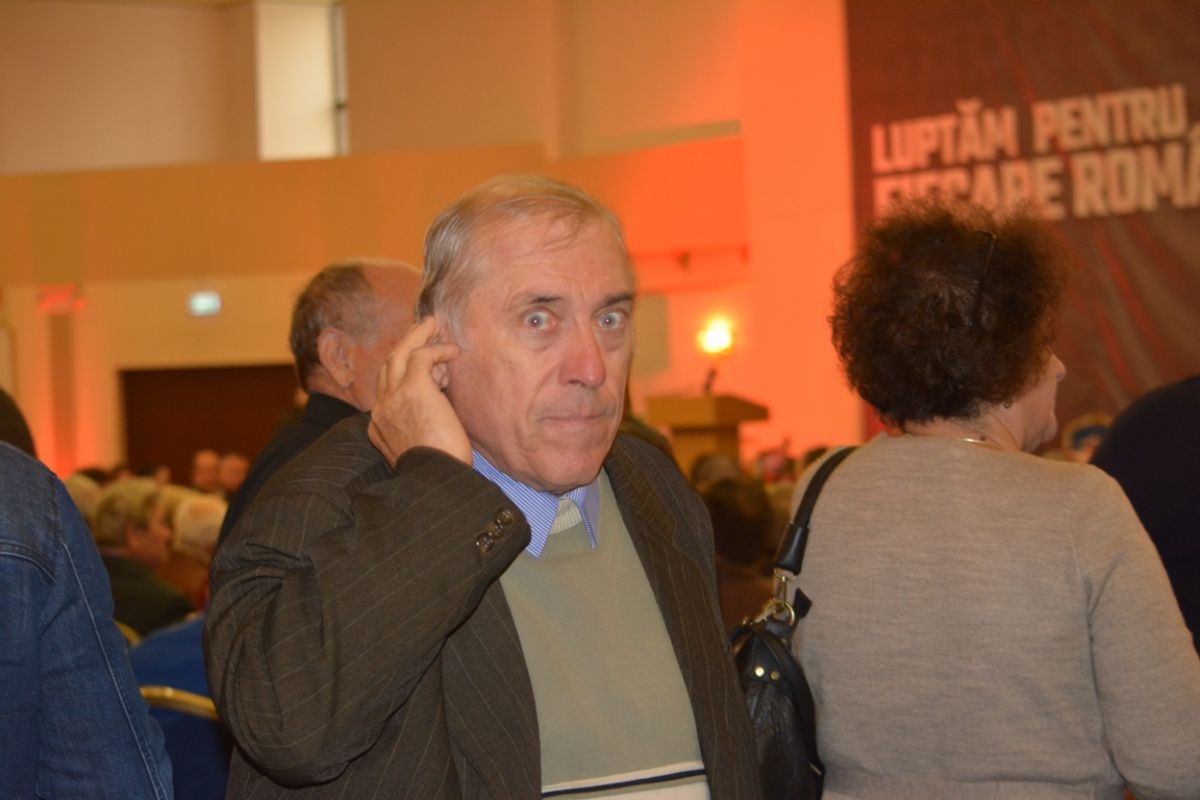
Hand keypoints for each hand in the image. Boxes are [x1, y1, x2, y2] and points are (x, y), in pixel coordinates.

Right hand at [368, 317, 469, 467]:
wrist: (434, 483)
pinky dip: (437, 349)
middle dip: (404, 346)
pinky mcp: (414, 388)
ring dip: (417, 337)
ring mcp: (394, 398)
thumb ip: (421, 432)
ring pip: (399, 353)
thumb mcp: (422, 452)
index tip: (424, 367)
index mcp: (379, 429)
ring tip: (433, 325)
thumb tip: (440, 417)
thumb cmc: (438, 475)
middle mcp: (381, 411)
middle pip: (387, 367)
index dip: (402, 374)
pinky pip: (422, 356)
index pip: (385, 391)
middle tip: (420, 332)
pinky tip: (452, 350)